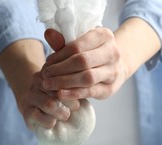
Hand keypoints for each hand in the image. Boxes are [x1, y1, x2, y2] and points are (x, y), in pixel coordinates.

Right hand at [0, 39, 78, 130]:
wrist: (34, 106)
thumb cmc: (58, 97)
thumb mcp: (68, 86)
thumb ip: (77, 85)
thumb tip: (89, 90)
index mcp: (49, 70)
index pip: (64, 76)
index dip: (75, 86)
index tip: (82, 93)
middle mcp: (37, 80)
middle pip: (57, 89)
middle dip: (70, 101)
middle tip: (76, 107)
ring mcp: (30, 95)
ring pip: (49, 104)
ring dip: (61, 112)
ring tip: (66, 115)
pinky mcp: (26, 110)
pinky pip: (38, 116)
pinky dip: (49, 121)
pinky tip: (53, 122)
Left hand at [41, 18, 161, 100]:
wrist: (117, 66)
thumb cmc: (93, 53)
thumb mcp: (81, 44)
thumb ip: (63, 41)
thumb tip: (48, 34)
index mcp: (105, 36)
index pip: (78, 46)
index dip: (60, 55)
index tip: (47, 62)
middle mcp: (113, 53)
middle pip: (82, 61)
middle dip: (60, 69)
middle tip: (45, 75)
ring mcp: (113, 72)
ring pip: (87, 78)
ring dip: (65, 82)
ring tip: (49, 85)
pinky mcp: (110, 89)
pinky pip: (90, 91)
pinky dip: (74, 93)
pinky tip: (61, 94)